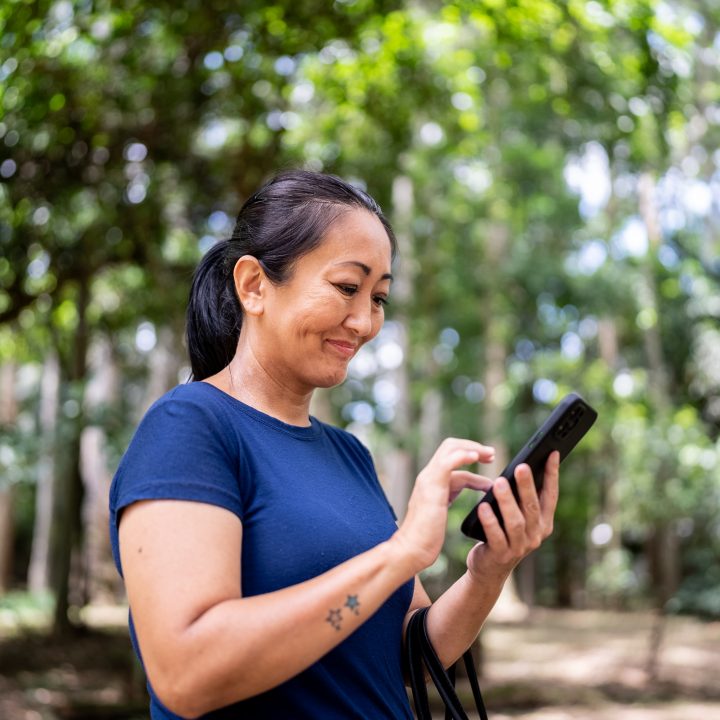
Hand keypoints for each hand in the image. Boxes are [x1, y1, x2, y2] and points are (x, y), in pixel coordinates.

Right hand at [392, 438, 494, 573]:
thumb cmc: (426, 538)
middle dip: (473, 446)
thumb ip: (447, 497)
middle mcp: (428, 475)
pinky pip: (448, 463)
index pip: (452, 459)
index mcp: (431, 481)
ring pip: (450, 448)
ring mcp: (429, 479)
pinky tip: (475, 457)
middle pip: (450, 446)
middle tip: (491, 454)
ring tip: (490, 455)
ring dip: (472, 448)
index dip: (471, 458)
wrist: (412, 550)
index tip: (489, 462)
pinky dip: (463, 456)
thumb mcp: (439, 510)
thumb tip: (460, 493)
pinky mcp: (432, 486)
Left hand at [466, 451, 559, 580]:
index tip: (552, 453)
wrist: (489, 569)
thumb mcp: (518, 516)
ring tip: (498, 483)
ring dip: (507, 501)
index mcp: (544, 522)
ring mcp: (520, 547)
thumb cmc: (503, 533)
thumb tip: (523, 467)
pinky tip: (482, 507)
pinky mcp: (502, 555)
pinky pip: (496, 536)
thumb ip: (522, 498)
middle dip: (527, 486)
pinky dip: (490, 521)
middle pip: (532, 506)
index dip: (552, 474)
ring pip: (516, 521)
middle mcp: (536, 535)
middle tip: (520, 466)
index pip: (551, 495)